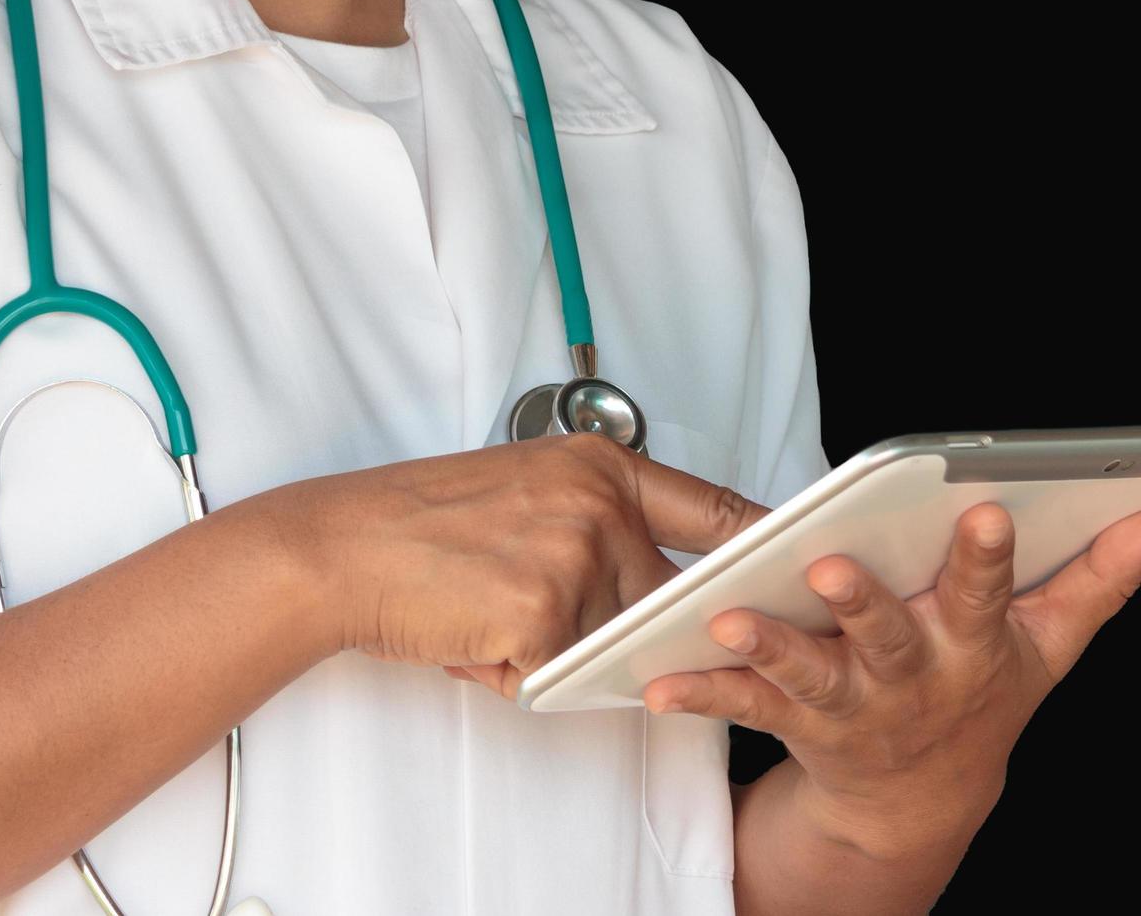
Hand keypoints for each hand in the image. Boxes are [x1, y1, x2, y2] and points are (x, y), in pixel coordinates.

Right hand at [219, 431, 767, 698]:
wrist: (339, 548)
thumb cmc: (419, 524)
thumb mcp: (525, 491)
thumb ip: (598, 523)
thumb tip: (655, 582)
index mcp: (600, 467)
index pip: (714, 507)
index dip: (759, 541)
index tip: (801, 559)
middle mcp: (599, 506)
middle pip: (657, 597)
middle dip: (606, 622)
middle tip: (523, 602)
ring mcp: (577, 559)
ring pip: (603, 642)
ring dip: (547, 647)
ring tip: (481, 607)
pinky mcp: (545, 615)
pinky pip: (555, 673)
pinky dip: (511, 671)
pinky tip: (466, 632)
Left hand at [641, 501, 1140, 854]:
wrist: (918, 799)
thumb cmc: (982, 697)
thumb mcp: (1052, 645)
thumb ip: (1102, 575)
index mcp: (975, 646)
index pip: (987, 593)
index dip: (987, 557)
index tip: (985, 512)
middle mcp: (912, 678)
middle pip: (887, 635)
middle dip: (863, 602)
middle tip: (833, 567)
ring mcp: (851, 705)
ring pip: (807, 672)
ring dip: (768, 644)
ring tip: (730, 616)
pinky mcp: (795, 721)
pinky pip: (744, 704)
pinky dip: (703, 690)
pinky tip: (660, 678)